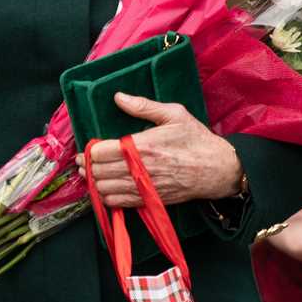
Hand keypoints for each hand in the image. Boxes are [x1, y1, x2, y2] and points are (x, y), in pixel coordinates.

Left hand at [86, 93, 242, 208]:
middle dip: (87, 167)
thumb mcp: (175, 114)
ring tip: (94, 174)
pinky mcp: (149, 200)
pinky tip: (107, 188)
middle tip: (84, 161)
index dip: (90, 151)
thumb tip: (119, 97)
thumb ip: (144, 106)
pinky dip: (107, 197)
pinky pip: (118, 204)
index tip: (88, 148)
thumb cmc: (197, 140)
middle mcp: (141, 169)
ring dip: (95, 182)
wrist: (218, 170)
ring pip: (105, 189)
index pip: (102, 152)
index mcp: (144, 145)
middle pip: (99, 172)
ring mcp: (145, 187)